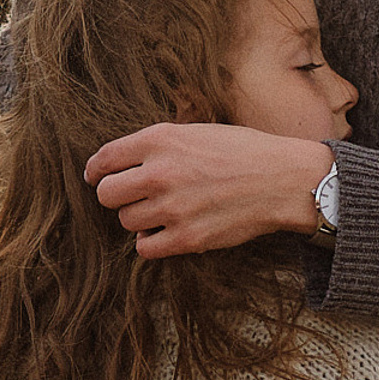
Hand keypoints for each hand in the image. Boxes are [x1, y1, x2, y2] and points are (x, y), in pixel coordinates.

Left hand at [86, 123, 334, 257]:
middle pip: (107, 194)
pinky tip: (166, 232)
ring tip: (161, 212)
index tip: (96, 177)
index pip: (105, 158)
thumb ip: (159, 144)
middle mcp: (160, 173)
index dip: (96, 171)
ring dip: (139, 219)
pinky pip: (145, 248)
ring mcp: (172, 207)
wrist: (282, 180)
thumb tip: (124, 161)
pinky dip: (151, 242)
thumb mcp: (197, 131)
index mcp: (161, 139)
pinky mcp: (187, 238)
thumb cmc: (245, 152)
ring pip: (126, 221)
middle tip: (133, 197)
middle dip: (116, 196)